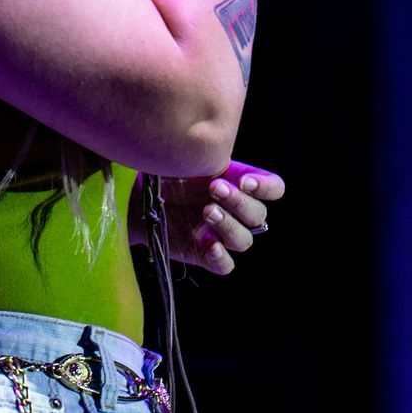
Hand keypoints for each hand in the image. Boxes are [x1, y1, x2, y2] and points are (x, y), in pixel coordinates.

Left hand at [151, 160, 285, 275]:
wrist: (138, 196)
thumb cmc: (167, 171)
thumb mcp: (190, 158)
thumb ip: (210, 155)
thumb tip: (217, 147)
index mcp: (240, 185)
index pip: (274, 189)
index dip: (266, 187)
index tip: (245, 181)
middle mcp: (236, 211)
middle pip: (258, 215)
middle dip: (239, 202)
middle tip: (214, 188)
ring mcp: (222, 234)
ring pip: (244, 240)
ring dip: (228, 225)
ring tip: (206, 211)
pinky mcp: (205, 255)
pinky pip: (225, 265)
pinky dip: (221, 257)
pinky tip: (209, 245)